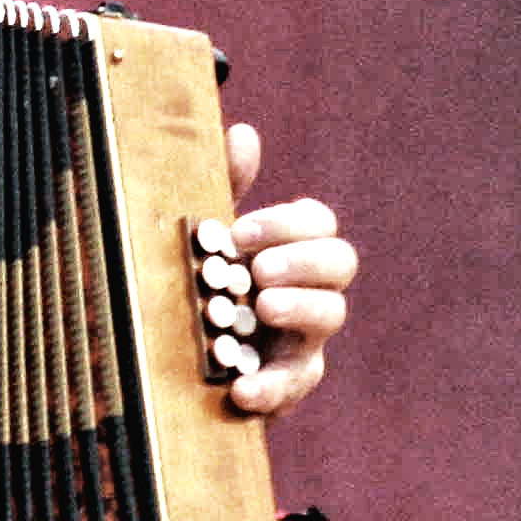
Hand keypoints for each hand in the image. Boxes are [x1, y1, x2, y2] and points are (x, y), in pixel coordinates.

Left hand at [209, 120, 352, 419]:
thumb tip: (244, 133)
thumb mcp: (209, 240)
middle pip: (340, 262)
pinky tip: (239, 387)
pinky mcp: (288, 385)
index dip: (287, 223)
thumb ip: (227, 189)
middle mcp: (310, 288)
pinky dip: (270, 388)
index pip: (318, 222)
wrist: (180, 362)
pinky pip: (294, 385)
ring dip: (300, 307)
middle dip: (303, 261)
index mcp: (292, 250)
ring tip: (261, 309)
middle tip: (259, 271)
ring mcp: (305, 337)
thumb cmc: (203, 287)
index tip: (241, 232)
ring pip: (331, 315)